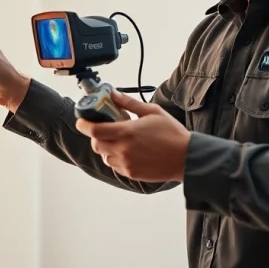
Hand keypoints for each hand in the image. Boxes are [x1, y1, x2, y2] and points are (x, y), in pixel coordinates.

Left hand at [75, 90, 191, 183]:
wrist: (186, 158)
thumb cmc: (172, 133)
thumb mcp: (152, 112)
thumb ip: (129, 103)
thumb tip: (113, 94)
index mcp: (127, 132)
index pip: (95, 131)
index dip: (84, 125)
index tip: (82, 121)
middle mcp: (123, 150)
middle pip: (96, 144)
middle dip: (96, 136)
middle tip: (105, 128)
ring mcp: (126, 164)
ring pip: (104, 156)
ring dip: (106, 147)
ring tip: (120, 140)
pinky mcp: (131, 173)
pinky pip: (115, 166)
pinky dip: (115, 158)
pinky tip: (128, 151)